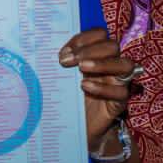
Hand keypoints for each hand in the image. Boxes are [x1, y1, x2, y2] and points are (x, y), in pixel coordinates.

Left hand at [59, 28, 131, 147]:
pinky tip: (85, 86)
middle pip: (112, 46)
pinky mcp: (120, 102)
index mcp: (95, 55)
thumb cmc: (67, 97)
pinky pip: (122, 91)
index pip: (99, 34)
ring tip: (81, 68)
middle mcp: (109, 65)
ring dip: (102, 63)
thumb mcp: (61, 76)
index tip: (63, 51)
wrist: (76, 127)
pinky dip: (104, 87)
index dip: (83, 38)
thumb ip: (58, 62)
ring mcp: (117, 82)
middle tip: (67, 61)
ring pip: (125, 64)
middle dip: (89, 49)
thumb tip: (38, 47)